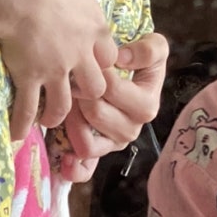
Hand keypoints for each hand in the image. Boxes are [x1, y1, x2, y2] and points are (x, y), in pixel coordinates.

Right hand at [0, 0, 119, 137]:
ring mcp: (55, 70)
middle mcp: (79, 55)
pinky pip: (28, 108)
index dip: (102, 63)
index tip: (92, 64)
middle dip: (87, 94)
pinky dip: (22, 123)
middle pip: (95, 87)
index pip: (108, 57)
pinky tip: (17, 134)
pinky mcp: (30, 77)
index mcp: (94, 30)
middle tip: (74, 95)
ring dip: (58, 114)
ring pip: (66, 104)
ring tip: (50, 120)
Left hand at [60, 31, 168, 182]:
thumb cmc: (136, 60)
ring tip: (67, 102)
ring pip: (86, 142)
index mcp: (146, 105)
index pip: (112, 90)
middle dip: (79, 95)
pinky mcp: (97, 153)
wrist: (126, 73)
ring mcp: (113, 143)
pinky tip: (63, 158)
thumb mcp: (153, 48)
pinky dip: (74, 167)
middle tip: (71, 81)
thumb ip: (149, 50)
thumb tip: (123, 59)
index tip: (88, 62)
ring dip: (71, 120)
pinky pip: (85, 168)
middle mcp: (131, 128)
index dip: (95, 74)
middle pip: (96, 114)